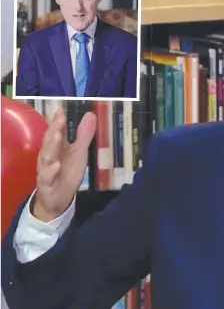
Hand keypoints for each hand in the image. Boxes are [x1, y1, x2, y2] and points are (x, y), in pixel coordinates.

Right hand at [33, 107, 96, 221]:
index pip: (56, 131)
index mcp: (56, 147)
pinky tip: (56, 165)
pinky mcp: (47, 184)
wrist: (57, 198)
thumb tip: (90, 114)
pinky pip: (47, 177)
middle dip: (54, 130)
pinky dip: (51, 171)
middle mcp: (49, 156)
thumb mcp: (79, 152)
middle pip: (50, 141)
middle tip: (60, 120)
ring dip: (51, 147)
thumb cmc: (67, 171)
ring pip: (46, 157)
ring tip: (57, 137)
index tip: (61, 110)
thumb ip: (84, 135)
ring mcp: (47, 170)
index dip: (58, 121)